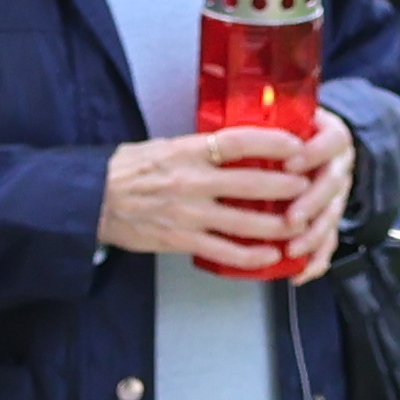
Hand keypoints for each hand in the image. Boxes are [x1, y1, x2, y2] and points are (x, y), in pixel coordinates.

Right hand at [101, 125, 321, 265]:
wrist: (92, 199)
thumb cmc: (127, 170)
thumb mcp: (164, 146)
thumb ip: (199, 148)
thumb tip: (235, 145)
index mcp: (187, 151)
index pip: (238, 142)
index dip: (272, 143)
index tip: (295, 145)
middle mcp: (191, 182)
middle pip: (251, 184)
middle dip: (287, 187)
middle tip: (308, 185)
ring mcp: (189, 214)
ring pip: (245, 223)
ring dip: (278, 225)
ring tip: (298, 224)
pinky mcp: (182, 241)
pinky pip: (225, 252)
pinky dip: (252, 256)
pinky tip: (270, 256)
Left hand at [226, 106, 354, 276]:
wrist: (313, 144)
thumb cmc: (284, 129)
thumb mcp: (280, 116)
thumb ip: (266, 120)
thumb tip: (238, 111)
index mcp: (330, 135)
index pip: (332, 140)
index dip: (314, 153)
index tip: (291, 163)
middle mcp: (338, 164)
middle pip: (334, 184)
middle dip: (312, 202)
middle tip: (292, 217)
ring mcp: (337, 192)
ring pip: (332, 216)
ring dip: (314, 235)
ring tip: (293, 249)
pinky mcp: (330, 216)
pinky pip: (329, 241)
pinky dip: (316, 259)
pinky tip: (300, 273)